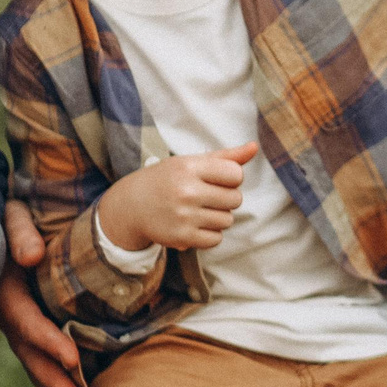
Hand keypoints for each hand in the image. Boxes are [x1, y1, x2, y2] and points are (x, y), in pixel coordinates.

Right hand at [0, 201, 83, 386]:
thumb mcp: (14, 216)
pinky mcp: (32, 327)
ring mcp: (19, 323)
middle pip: (28, 352)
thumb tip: (31, 256)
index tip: (72, 357)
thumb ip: (20, 232)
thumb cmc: (14, 218)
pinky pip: (43, 357)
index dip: (46, 340)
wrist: (6, 221)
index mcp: (4, 289)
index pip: (24, 321)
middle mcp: (9, 312)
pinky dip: (58, 377)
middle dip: (51, 379)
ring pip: (35, 361)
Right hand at [96, 142, 257, 251]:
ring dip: (219, 217)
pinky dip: (210, 234)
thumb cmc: (168, 179)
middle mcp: (186, 191)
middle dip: (226, 198)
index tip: (216, 179)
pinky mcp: (181, 237)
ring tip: (199, 210)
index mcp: (189, 167)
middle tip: (207, 196)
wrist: (131, 206)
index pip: (235, 174)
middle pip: (235, 199)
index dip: (231, 178)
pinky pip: (216, 239)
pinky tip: (195, 225)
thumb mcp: (191, 162)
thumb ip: (225, 157)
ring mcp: (183, 216)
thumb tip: (254, 147)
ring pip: (227, 220)